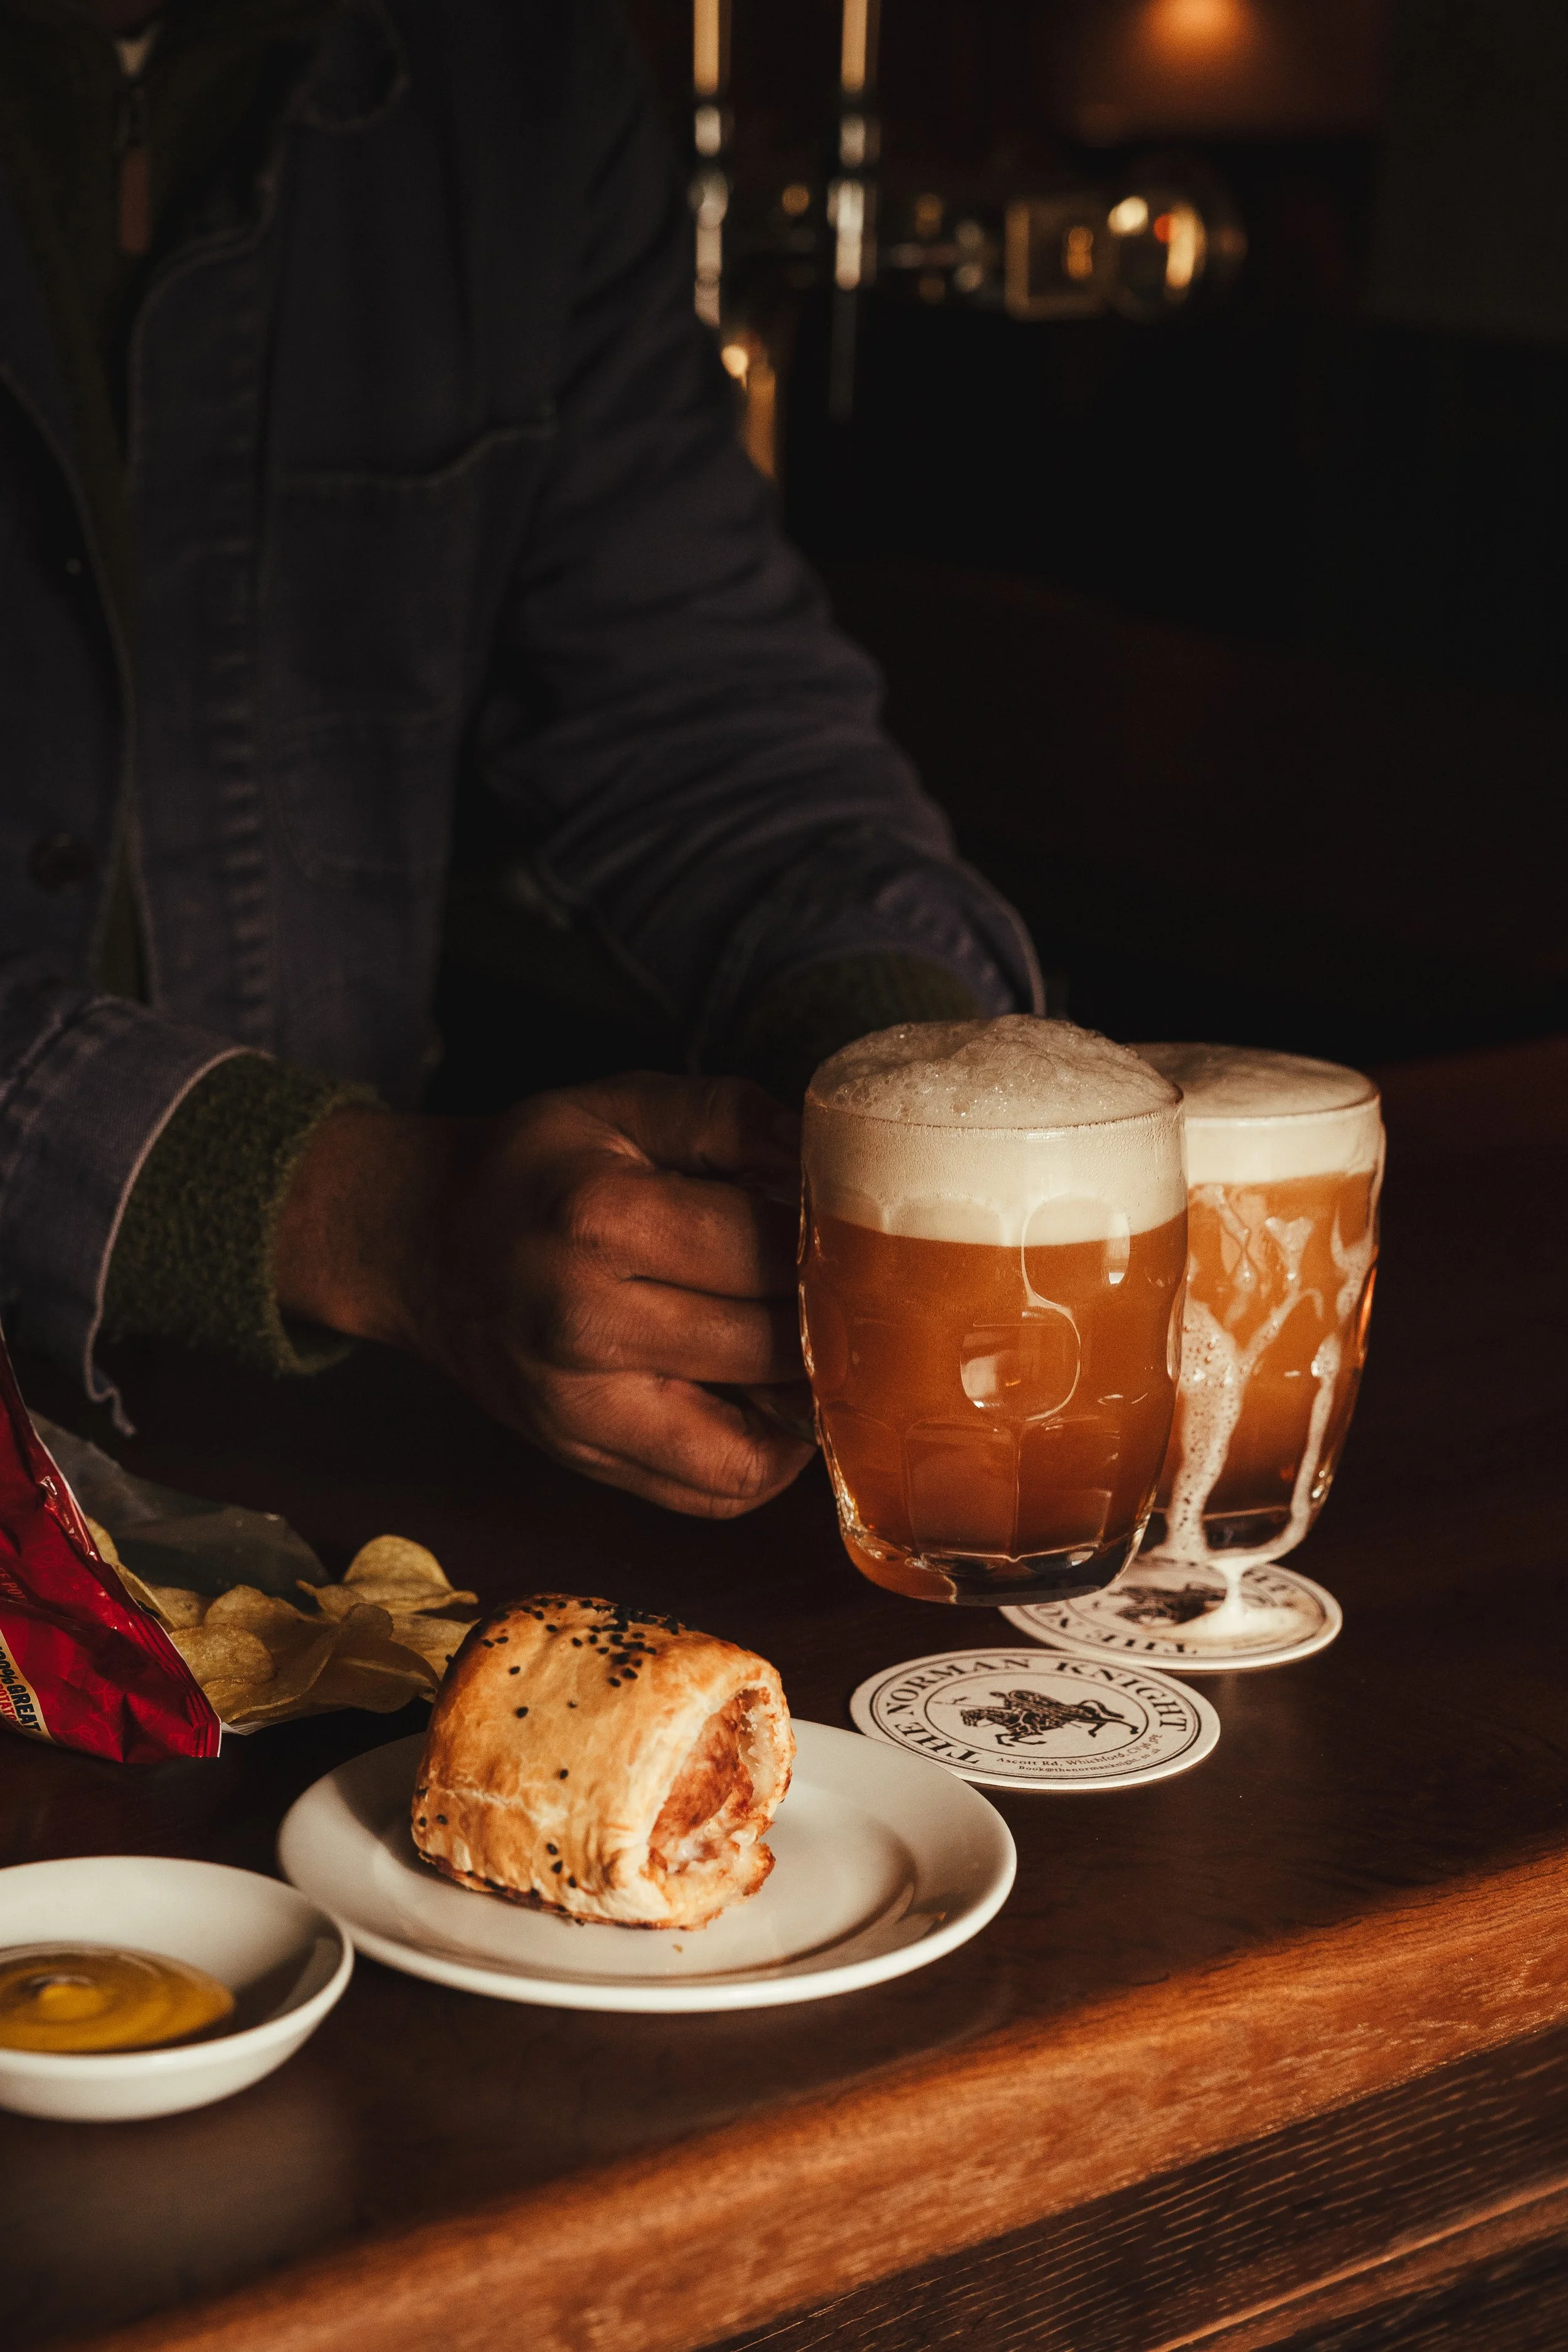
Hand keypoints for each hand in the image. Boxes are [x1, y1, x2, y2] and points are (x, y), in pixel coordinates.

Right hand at [274, 1075, 814, 1516]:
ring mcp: (578, 1407)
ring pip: (751, 1450)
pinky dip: (764, 1461)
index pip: (764, 1250)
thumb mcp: (621, 1104)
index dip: (832, 1243)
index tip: (865, 1232)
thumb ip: (732, 1116)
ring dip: (808, 1409)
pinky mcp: (581, 1456)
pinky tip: (774, 1404)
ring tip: (824, 1355)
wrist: (416, 1241)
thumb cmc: (532, 1167)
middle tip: (870, 1296)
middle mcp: (584, 1324)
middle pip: (769, 1347)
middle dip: (835, 1323)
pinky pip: (710, 1494)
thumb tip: (829, 1159)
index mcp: (600, 1220)